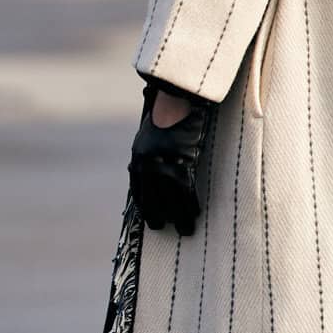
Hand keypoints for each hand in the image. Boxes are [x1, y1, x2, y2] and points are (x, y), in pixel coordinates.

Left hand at [128, 81, 211, 234]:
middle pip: (153, 201)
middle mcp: (148, 167)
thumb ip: (148, 155)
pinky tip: (195, 214)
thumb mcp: (148, 136)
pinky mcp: (182, 166)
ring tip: (185, 230)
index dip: (146, 207)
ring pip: (172, 202)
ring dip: (179, 219)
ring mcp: (165, 168)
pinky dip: (191, 206)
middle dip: (158, 218)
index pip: (139, 192)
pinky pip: (187, 194)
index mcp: (137, 160)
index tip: (151, 217)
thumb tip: (150, 172)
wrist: (178, 102)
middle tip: (164, 227)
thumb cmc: (165, 115)